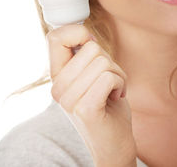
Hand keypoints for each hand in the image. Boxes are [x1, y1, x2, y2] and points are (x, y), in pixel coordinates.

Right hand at [46, 24, 137, 166]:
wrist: (113, 144)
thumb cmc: (107, 106)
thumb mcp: (91, 77)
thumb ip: (85, 57)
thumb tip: (84, 31)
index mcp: (57, 77)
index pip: (55, 37)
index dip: (78, 33)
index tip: (92, 48)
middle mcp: (58, 88)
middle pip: (91, 48)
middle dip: (110, 62)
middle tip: (109, 82)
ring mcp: (69, 99)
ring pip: (103, 62)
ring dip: (118, 75)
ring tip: (113, 91)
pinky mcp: (85, 109)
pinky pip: (108, 77)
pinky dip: (120, 84)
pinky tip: (115, 98)